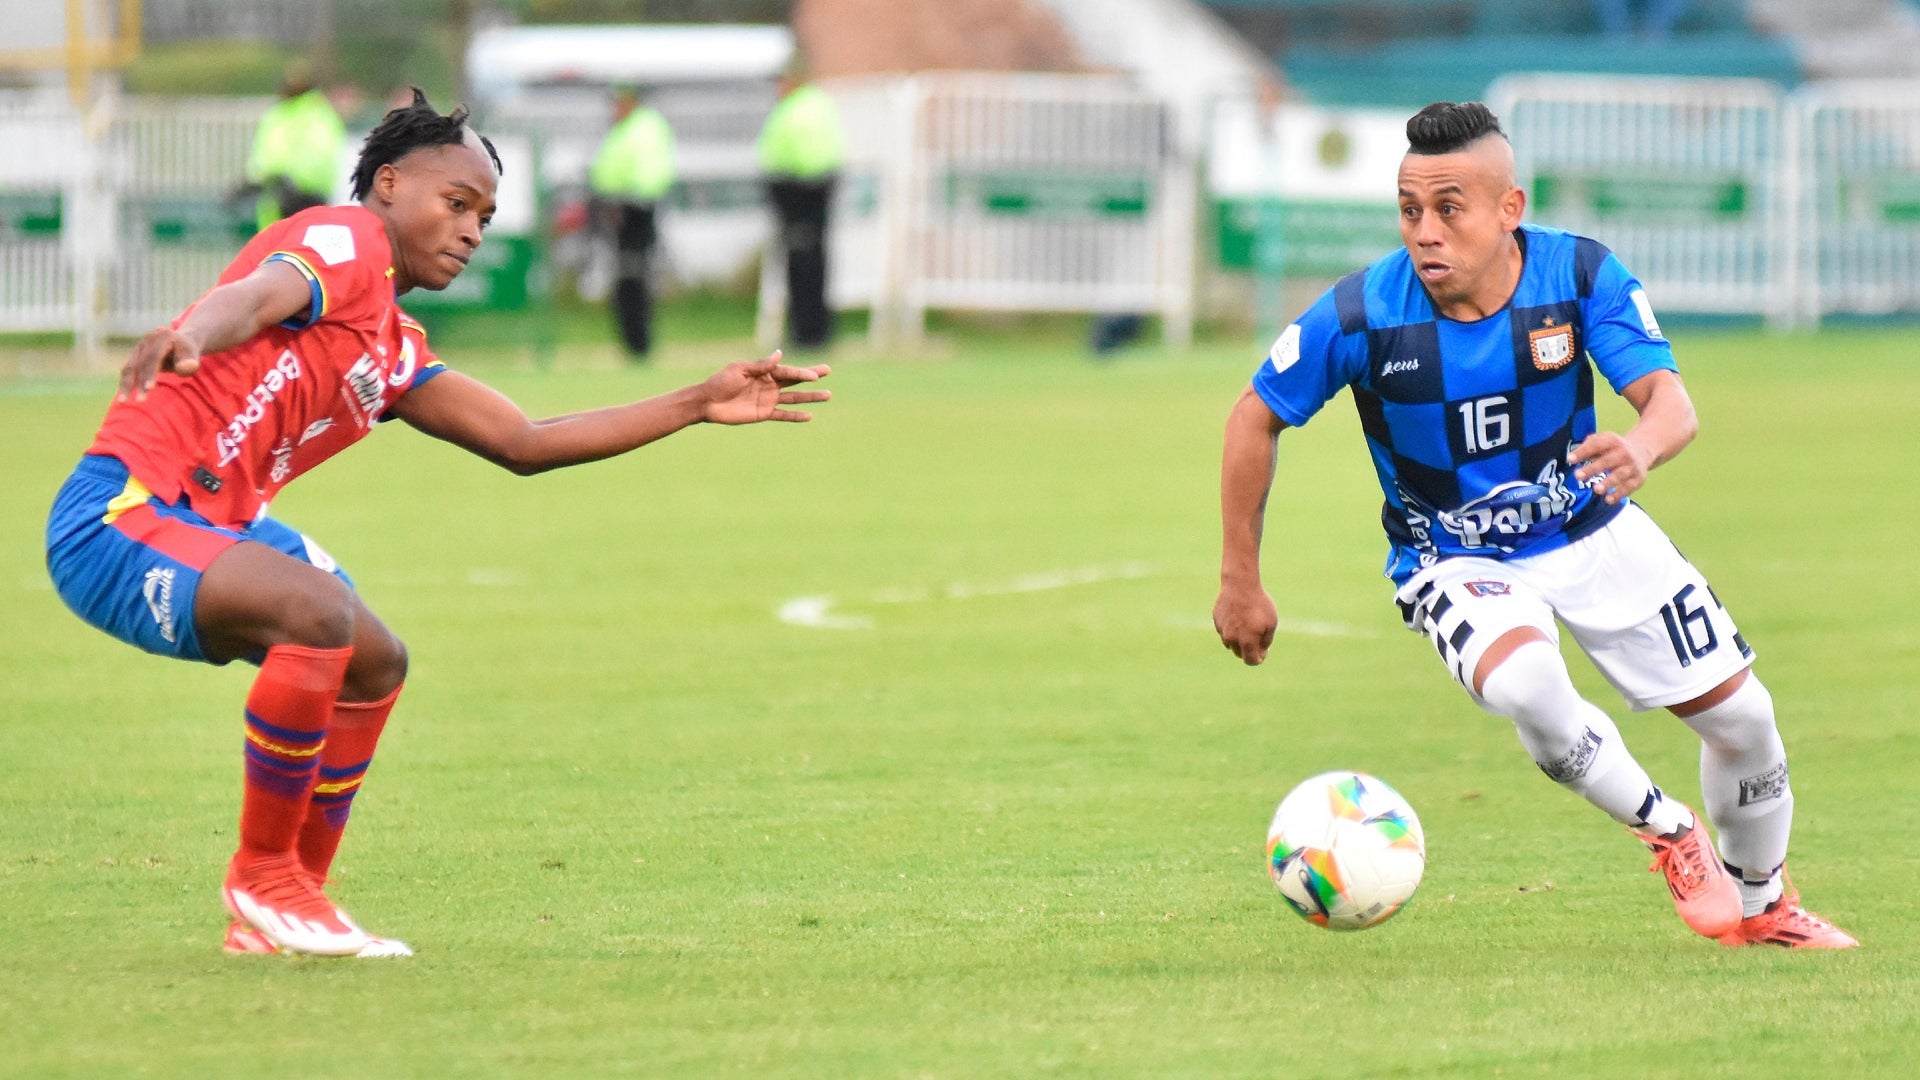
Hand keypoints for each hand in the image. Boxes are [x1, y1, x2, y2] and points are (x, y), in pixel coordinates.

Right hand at [117, 328, 201, 401]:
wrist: (182, 343)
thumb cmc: (188, 354)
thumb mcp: (193, 356)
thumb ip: (190, 363)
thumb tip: (185, 369)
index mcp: (163, 336)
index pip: (154, 357)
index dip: (151, 373)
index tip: (150, 388)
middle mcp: (148, 339)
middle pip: (140, 363)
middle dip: (139, 383)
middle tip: (141, 401)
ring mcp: (139, 347)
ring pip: (129, 368)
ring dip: (126, 385)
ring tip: (122, 402)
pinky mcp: (134, 355)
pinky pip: (128, 371)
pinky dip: (126, 384)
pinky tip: (123, 398)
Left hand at [699, 350, 830, 424]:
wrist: (707, 403)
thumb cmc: (720, 383)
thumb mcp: (740, 370)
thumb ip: (761, 366)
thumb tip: (780, 354)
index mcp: (764, 372)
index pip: (787, 371)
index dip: (802, 373)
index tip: (816, 375)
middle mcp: (769, 384)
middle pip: (795, 380)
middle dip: (811, 376)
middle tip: (828, 371)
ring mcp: (768, 399)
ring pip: (794, 398)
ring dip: (810, 397)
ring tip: (828, 395)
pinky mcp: (763, 413)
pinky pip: (783, 415)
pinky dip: (796, 416)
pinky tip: (809, 416)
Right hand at [1214, 580, 1278, 665]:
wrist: (1240, 585)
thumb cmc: (1259, 604)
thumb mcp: (1271, 623)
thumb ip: (1266, 641)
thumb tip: (1261, 652)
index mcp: (1246, 642)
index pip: (1251, 661)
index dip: (1258, 659)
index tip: (1263, 651)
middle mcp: (1232, 639)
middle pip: (1239, 653)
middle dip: (1248, 649)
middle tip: (1257, 635)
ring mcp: (1222, 630)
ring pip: (1230, 642)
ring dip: (1238, 639)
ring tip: (1247, 623)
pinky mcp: (1217, 621)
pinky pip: (1224, 630)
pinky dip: (1231, 627)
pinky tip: (1238, 614)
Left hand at [1569, 430, 1652, 504]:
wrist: (1642, 450)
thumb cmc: (1613, 448)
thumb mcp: (1603, 441)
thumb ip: (1588, 446)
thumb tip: (1572, 458)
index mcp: (1612, 441)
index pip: (1596, 445)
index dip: (1583, 452)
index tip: (1570, 459)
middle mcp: (1623, 453)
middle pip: (1607, 461)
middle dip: (1593, 469)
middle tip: (1578, 476)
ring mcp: (1632, 466)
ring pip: (1620, 475)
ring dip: (1608, 482)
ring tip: (1596, 489)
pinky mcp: (1638, 479)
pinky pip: (1629, 487)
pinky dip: (1619, 494)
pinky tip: (1608, 499)